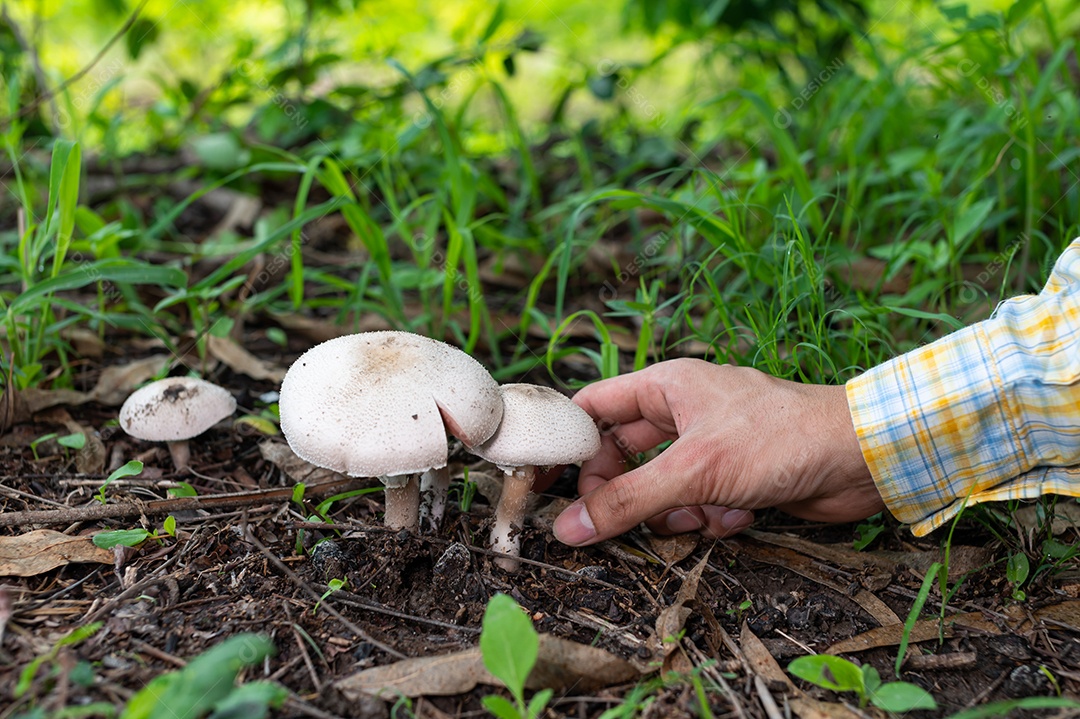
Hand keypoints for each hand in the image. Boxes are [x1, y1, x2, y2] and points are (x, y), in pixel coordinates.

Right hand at [549, 358, 882, 545]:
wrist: (862, 457)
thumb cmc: (780, 439)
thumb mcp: (693, 471)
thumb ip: (628, 501)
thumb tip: (570, 529)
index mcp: (666, 386)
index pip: (593, 409)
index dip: (565, 444)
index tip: (544, 486)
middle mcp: (684, 412)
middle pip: (623, 457)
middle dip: (625, 493)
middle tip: (615, 522)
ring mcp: (711, 446)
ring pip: (660, 488)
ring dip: (674, 512)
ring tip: (699, 514)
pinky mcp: (736, 478)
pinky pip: (697, 505)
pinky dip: (711, 518)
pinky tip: (738, 514)